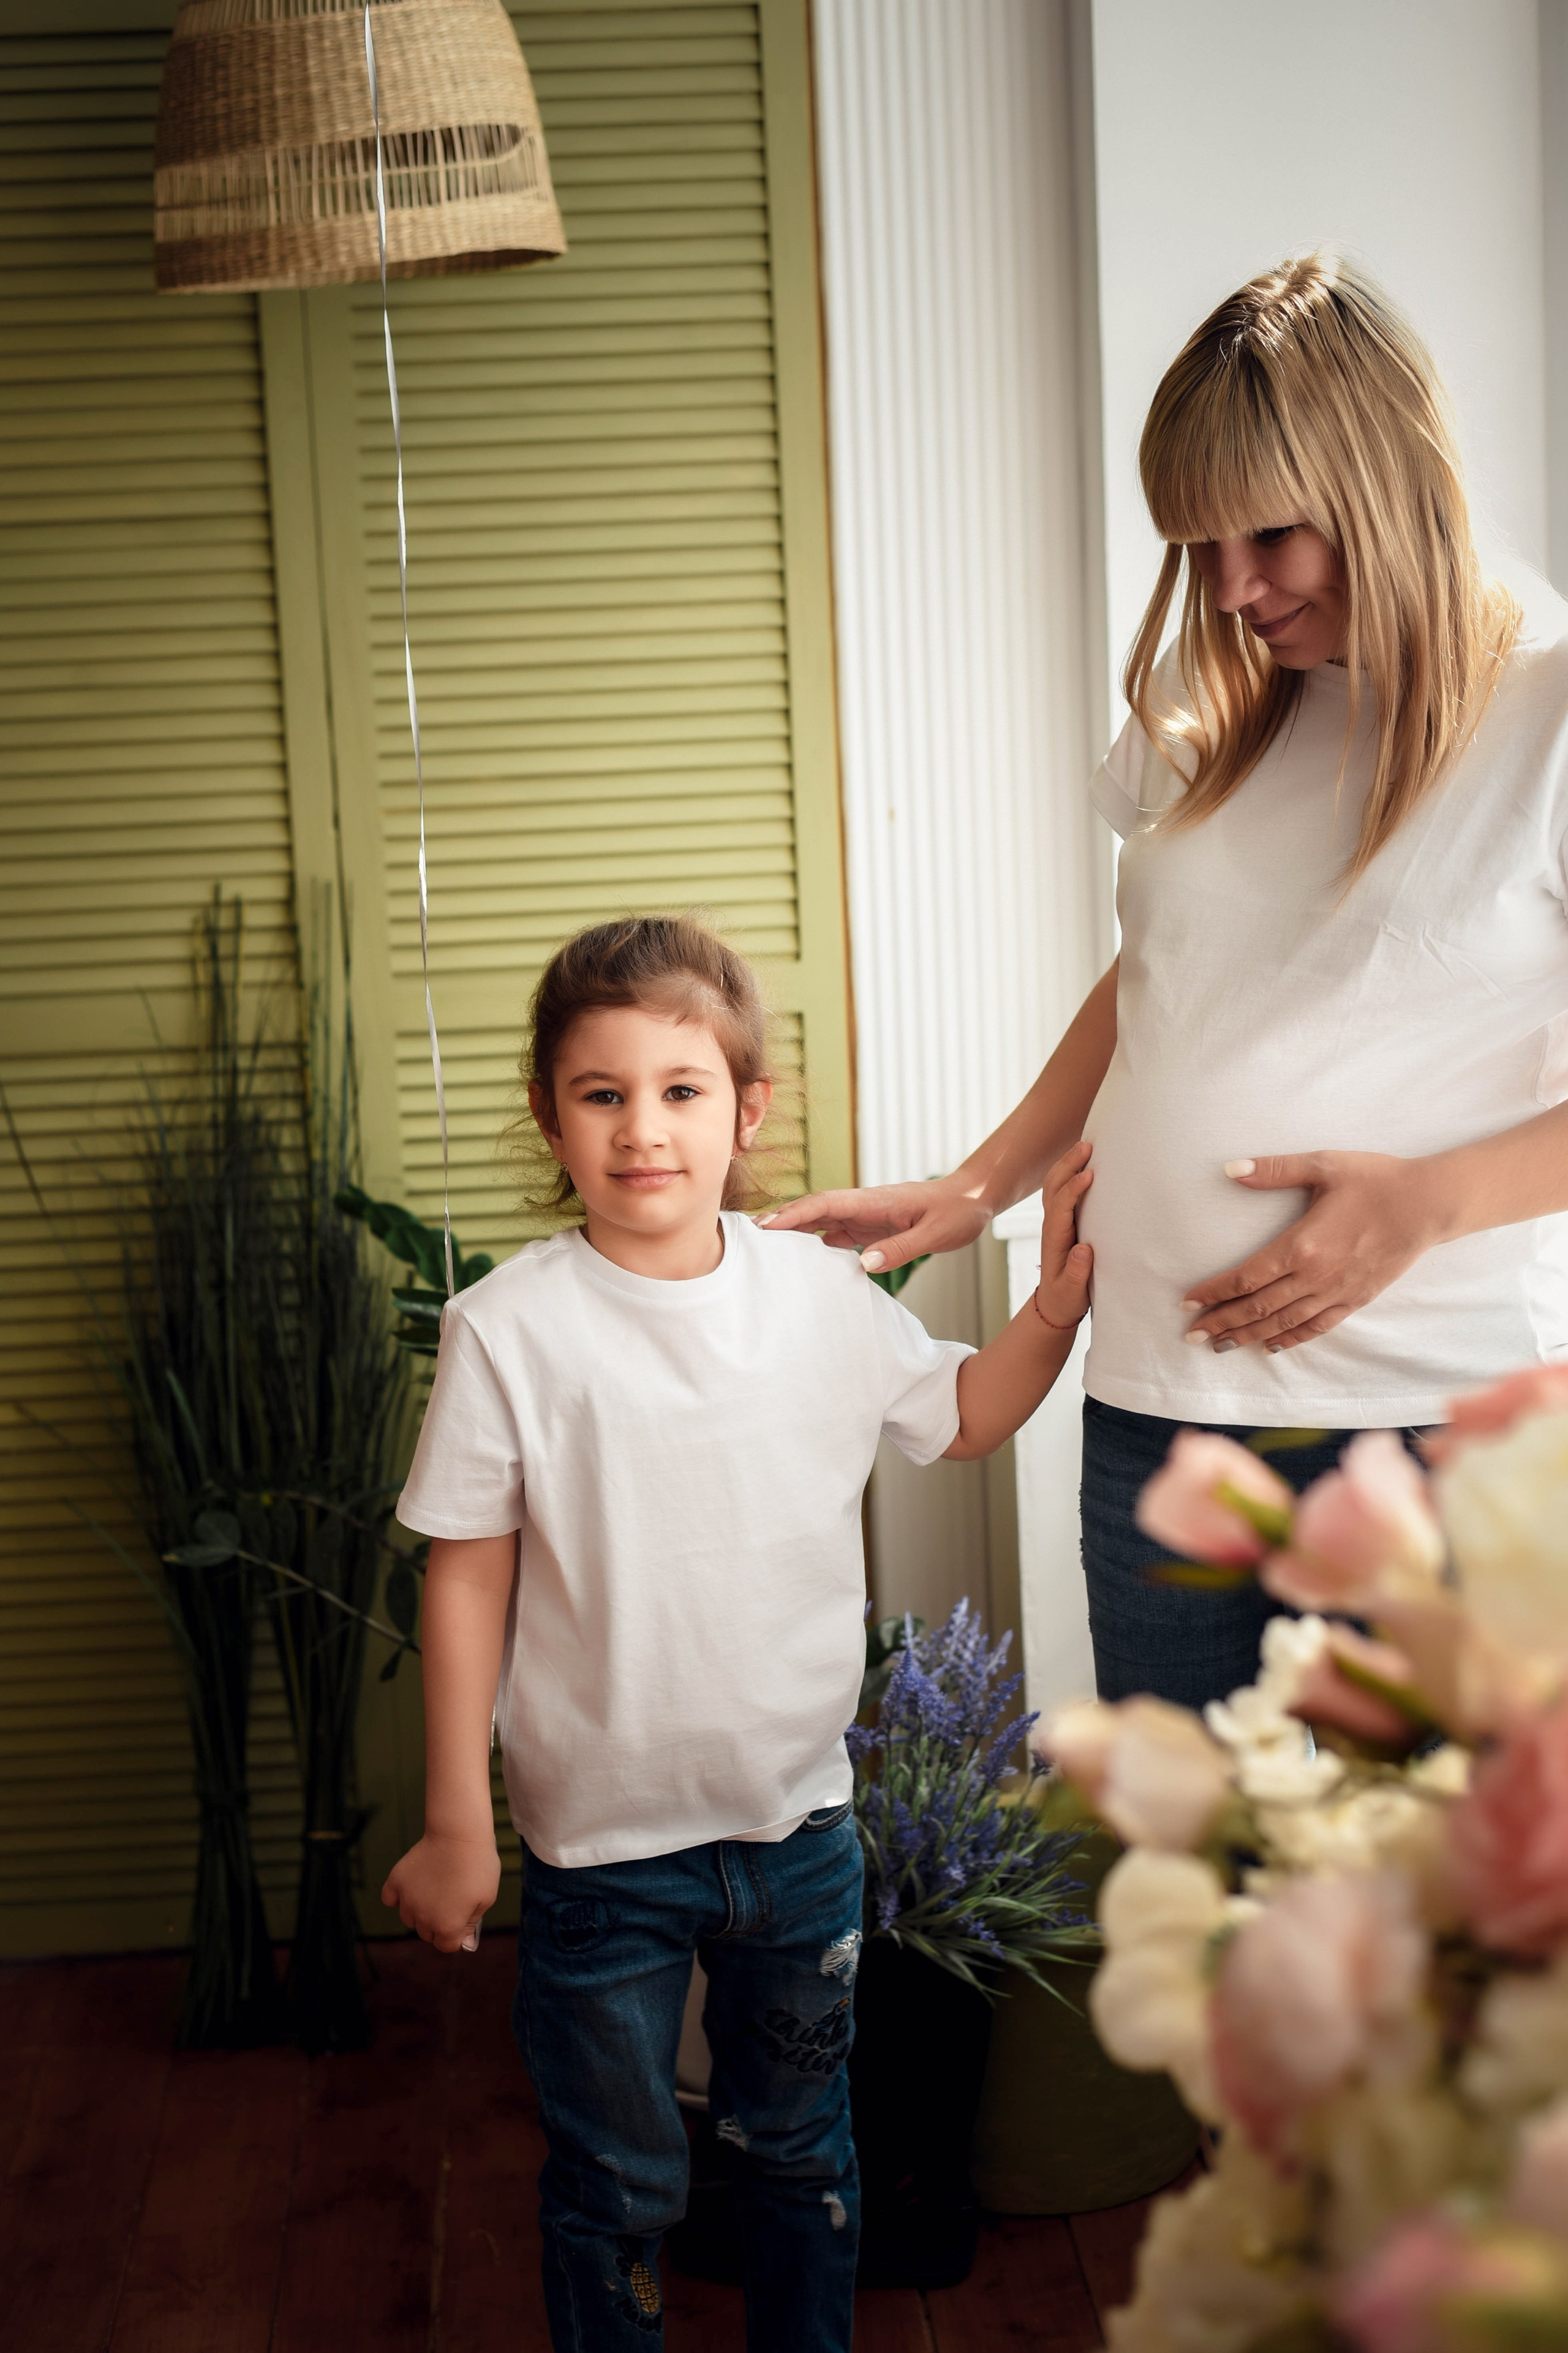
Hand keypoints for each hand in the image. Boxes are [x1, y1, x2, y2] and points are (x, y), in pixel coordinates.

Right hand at [382, 1828, 499, 1953]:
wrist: (459, 1834)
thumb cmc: (478, 1865)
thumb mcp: (486, 1898)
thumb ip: (472, 1923)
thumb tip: (464, 1943)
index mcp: (447, 1926)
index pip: (446, 1946)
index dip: (456, 1934)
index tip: (462, 1919)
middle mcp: (423, 1918)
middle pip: (427, 1934)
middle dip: (438, 1924)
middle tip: (450, 1900)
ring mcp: (407, 1900)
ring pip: (409, 1919)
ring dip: (420, 1911)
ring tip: (435, 1889)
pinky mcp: (396, 1881)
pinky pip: (389, 1899)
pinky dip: (397, 1897)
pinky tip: (412, 1887)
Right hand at [758, 1176, 992, 1276]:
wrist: (974, 1198)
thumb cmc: (958, 1212)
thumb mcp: (936, 1234)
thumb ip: (901, 1248)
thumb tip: (863, 1265)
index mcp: (875, 1201)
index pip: (826, 1204)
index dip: (794, 1214)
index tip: (767, 1226)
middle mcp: (864, 1205)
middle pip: (814, 1210)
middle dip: (782, 1221)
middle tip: (750, 1238)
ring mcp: (865, 1215)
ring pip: (821, 1221)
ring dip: (795, 1233)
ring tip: (766, 1251)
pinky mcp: (871, 1227)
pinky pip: (837, 1233)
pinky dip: (816, 1243)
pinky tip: (802, 1260)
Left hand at [1035, 1142, 1093, 1326]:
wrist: (1054, 1304)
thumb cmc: (1066, 1298)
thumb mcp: (1072, 1292)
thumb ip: (1078, 1273)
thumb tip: (1084, 1250)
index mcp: (1055, 1239)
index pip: (1061, 1206)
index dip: (1073, 1189)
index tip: (1089, 1174)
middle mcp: (1052, 1225)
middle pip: (1054, 1187)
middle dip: (1068, 1164)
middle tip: (1087, 1145)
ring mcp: (1056, 1221)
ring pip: (1055, 1185)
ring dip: (1067, 1163)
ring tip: (1086, 1144)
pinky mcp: (1063, 1221)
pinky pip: (1063, 1190)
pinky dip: (1070, 1172)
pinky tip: (1083, 1161)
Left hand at [1181, 1151, 1448, 1353]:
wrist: (1428, 1204)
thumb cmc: (1375, 1179)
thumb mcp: (1324, 1165)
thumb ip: (1274, 1170)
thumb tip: (1230, 1169)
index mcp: (1302, 1245)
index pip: (1245, 1278)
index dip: (1214, 1292)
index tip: (1187, 1303)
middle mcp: (1316, 1276)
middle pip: (1258, 1308)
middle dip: (1222, 1323)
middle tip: (1192, 1336)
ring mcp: (1337, 1292)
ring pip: (1283, 1324)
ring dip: (1248, 1336)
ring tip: (1220, 1346)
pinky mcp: (1356, 1299)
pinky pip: (1317, 1327)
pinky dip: (1291, 1340)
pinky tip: (1271, 1347)